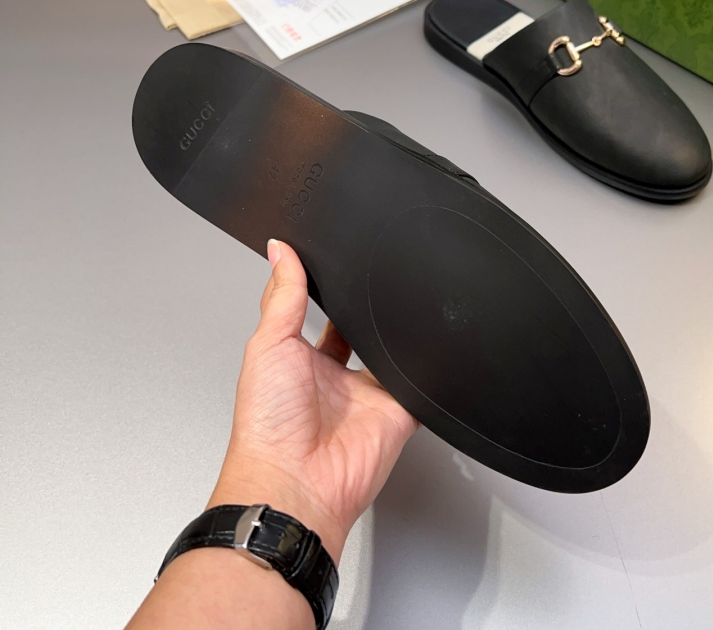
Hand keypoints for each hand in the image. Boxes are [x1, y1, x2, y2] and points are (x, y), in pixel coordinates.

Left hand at [208, 239, 417, 563]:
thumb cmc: (267, 425)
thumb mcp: (268, 344)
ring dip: (398, 335)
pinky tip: (425, 347)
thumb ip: (282, 296)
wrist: (294, 481)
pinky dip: (426, 368)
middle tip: (377, 289)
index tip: (341, 267)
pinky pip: (421, 383)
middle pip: (364, 333)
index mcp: (303, 361)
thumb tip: (280, 251)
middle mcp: (338, 379)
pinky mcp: (399, 411)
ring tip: (400, 312)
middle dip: (371, 313)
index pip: (326, 319)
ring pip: (395, 354)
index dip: (333, 294)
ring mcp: (369, 395)